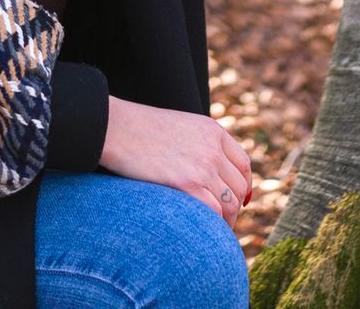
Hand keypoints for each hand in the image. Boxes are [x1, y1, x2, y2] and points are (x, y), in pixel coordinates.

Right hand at [98, 96, 252, 227]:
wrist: (116, 127)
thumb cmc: (139, 129)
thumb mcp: (179, 127)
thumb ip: (198, 144)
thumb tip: (208, 172)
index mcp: (212, 131)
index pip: (243, 164)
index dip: (243, 185)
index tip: (239, 199)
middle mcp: (213, 148)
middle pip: (239, 186)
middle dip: (235, 206)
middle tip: (223, 220)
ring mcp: (203, 166)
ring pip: (231, 203)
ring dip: (227, 221)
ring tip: (215, 230)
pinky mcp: (188, 184)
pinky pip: (216, 213)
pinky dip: (214, 226)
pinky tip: (204, 231)